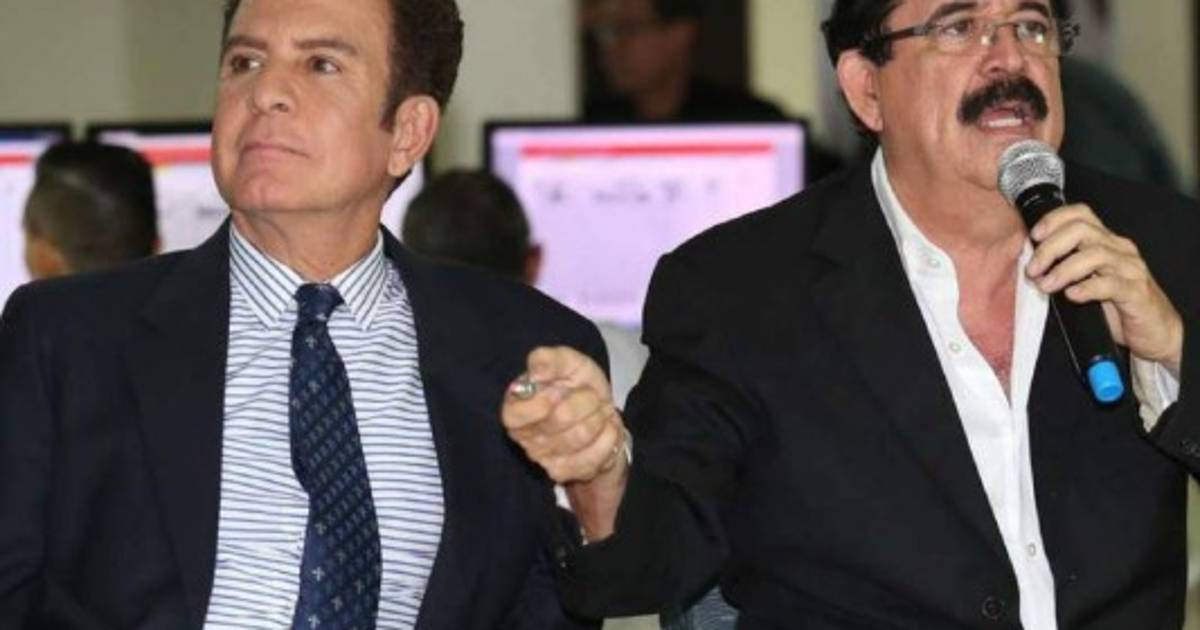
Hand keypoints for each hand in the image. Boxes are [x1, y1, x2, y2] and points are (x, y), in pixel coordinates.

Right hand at [502, 346, 628, 539]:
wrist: (601, 412)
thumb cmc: (576, 385)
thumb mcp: (567, 362)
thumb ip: (550, 359)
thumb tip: (536, 367)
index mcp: (517, 407)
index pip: (514, 416)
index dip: (536, 406)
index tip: (553, 394)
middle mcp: (525, 437)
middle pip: (558, 420)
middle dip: (585, 401)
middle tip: (590, 396)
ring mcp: (544, 458)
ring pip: (579, 437)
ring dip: (598, 417)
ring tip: (598, 411)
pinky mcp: (565, 472)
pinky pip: (593, 456)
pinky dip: (608, 436)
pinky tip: (605, 428)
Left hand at [1026, 203, 1183, 374]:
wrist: (1154, 331)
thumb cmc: (1116, 305)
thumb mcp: (1087, 280)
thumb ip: (1065, 267)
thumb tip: (1030, 265)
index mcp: (1106, 241)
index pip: (1081, 214)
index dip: (1054, 219)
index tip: (1034, 236)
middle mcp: (1119, 250)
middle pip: (1082, 231)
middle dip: (1051, 248)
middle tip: (1033, 269)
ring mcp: (1130, 270)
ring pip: (1095, 255)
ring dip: (1064, 269)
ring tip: (1045, 285)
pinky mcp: (1136, 293)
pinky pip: (1111, 285)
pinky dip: (1087, 288)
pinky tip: (1071, 295)